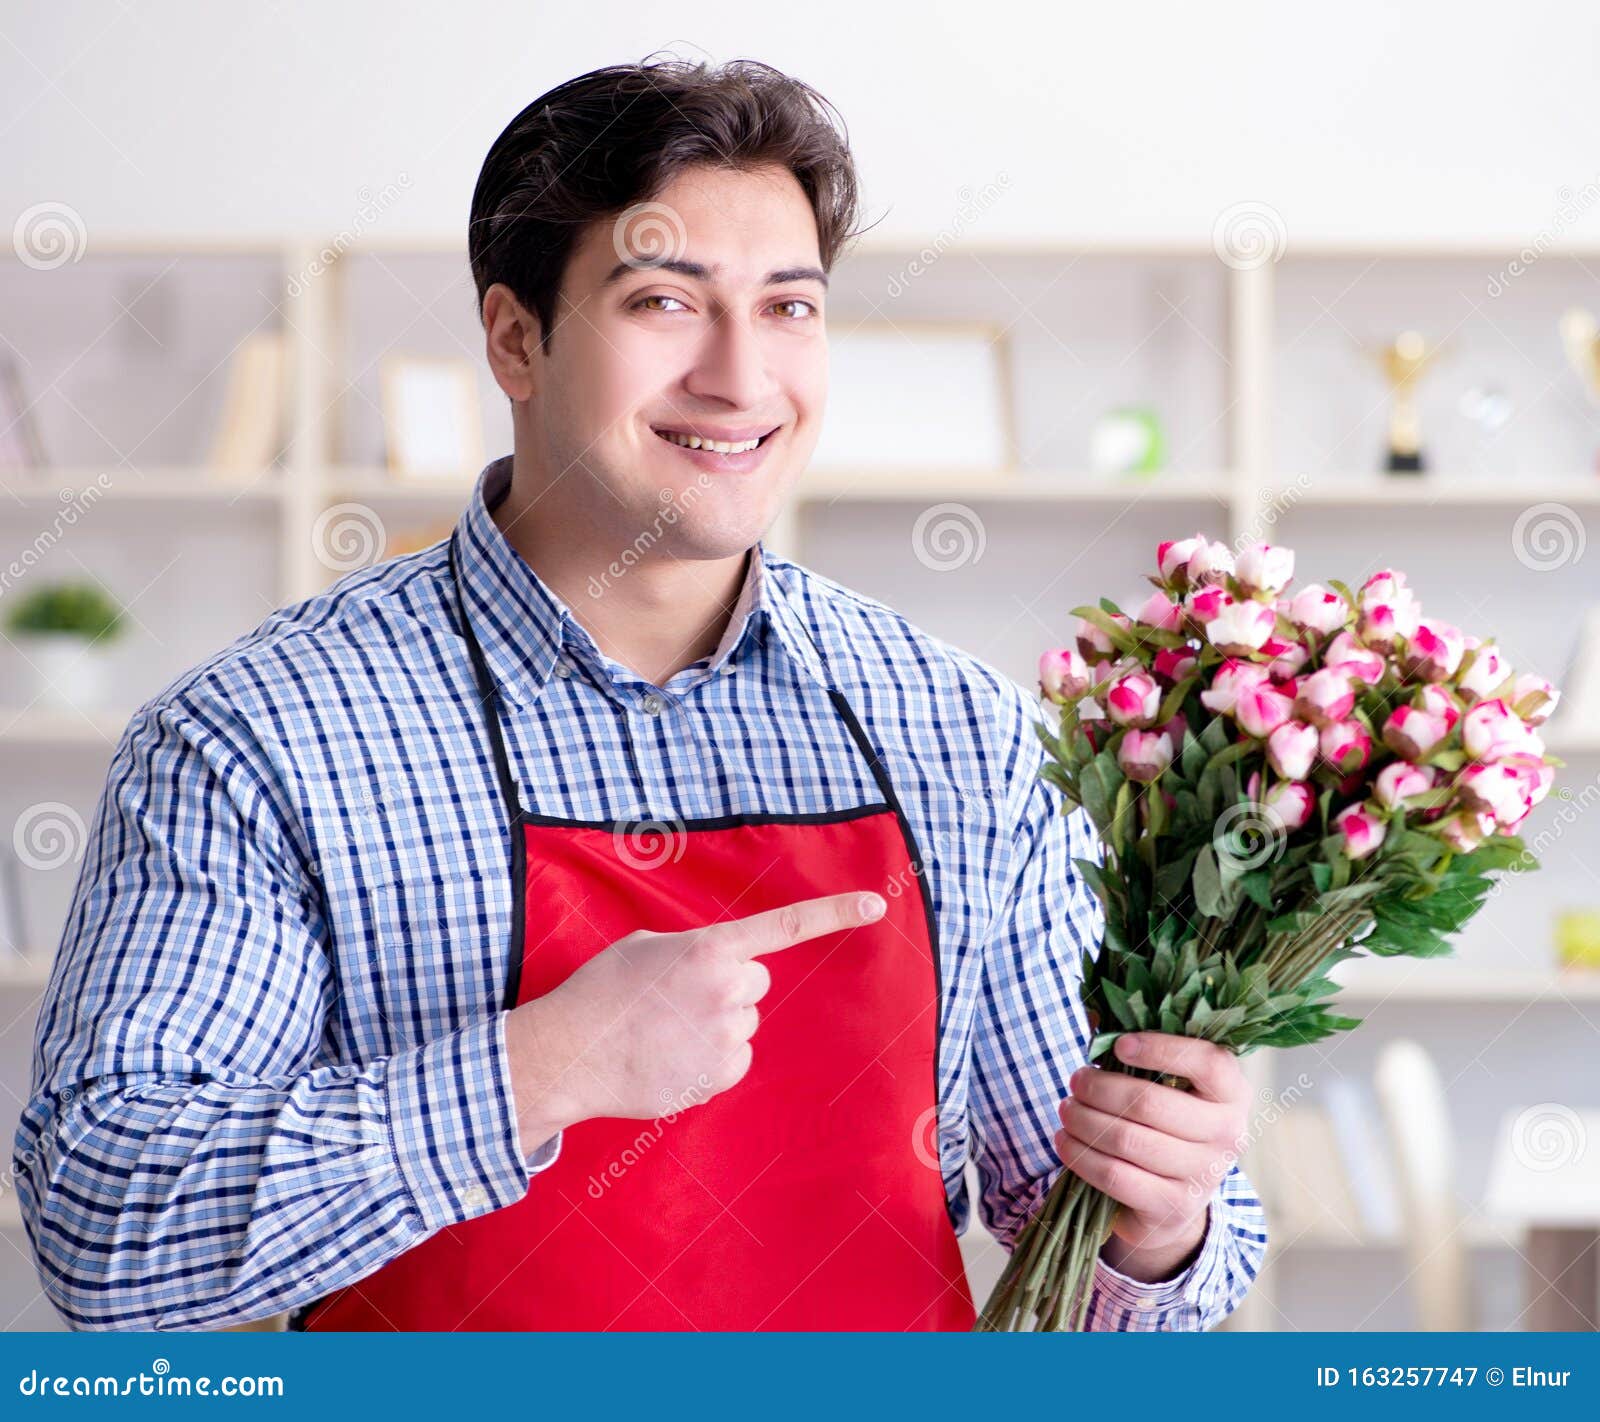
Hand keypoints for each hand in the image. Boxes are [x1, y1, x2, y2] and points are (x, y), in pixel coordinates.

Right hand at [506, 890, 887, 1138]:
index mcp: (711, 948)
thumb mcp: (646, 947)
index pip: (785, 926)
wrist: (571, 1053)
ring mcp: (727, 1035)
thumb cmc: (601, 993)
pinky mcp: (722, 1075)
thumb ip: (694, 949)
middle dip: (727, 988)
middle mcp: (728, 989)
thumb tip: (720, 965)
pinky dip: (710, 1060)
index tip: (876, 905)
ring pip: (743, 1022)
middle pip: (755, 983)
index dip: (834, 913)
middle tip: (676, 1000)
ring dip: (715, 1025)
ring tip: (665, 1032)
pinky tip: (671, 1058)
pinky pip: (734, 1059)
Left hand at [1054, 1031, 1250, 1280]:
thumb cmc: (1164, 1121)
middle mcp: (1228, 1134)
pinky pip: (1115, 1176)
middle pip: (1150, 1102)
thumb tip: (1096, 1008)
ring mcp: (1203, 1175)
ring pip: (1126, 1140)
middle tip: (1075, 1080)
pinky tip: (1064, 1141)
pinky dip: (1080, 1156)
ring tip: (1066, 1109)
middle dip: (1099, 1088)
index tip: (1118, 1044)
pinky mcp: (1173, 1208)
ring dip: (1083, 1120)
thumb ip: (1139, 1045)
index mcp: (1232, 1092)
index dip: (1159, 1048)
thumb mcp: (1165, 1083)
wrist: (1175, 1198)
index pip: (1206, 1061)